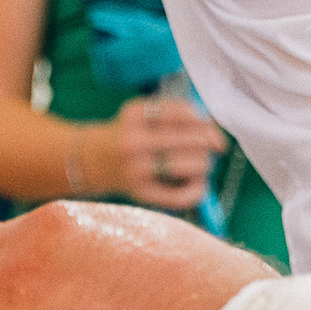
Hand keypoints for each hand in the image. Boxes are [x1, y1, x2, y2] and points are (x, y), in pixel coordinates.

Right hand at [92, 97, 223, 211]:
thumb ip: (178, 115)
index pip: (183, 113)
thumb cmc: (132, 134)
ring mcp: (136, 169)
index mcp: (135, 114)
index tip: (212, 131)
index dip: (205, 122)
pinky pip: (180, 196)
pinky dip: (197, 190)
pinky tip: (198, 185)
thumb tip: (216, 137)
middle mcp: (133, 141)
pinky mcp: (140, 193)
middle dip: (209, 144)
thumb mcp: (145, 113)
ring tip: (200, 165)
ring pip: (191, 165)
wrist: (94, 159)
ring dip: (205, 165)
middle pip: (192, 140)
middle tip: (209, 150)